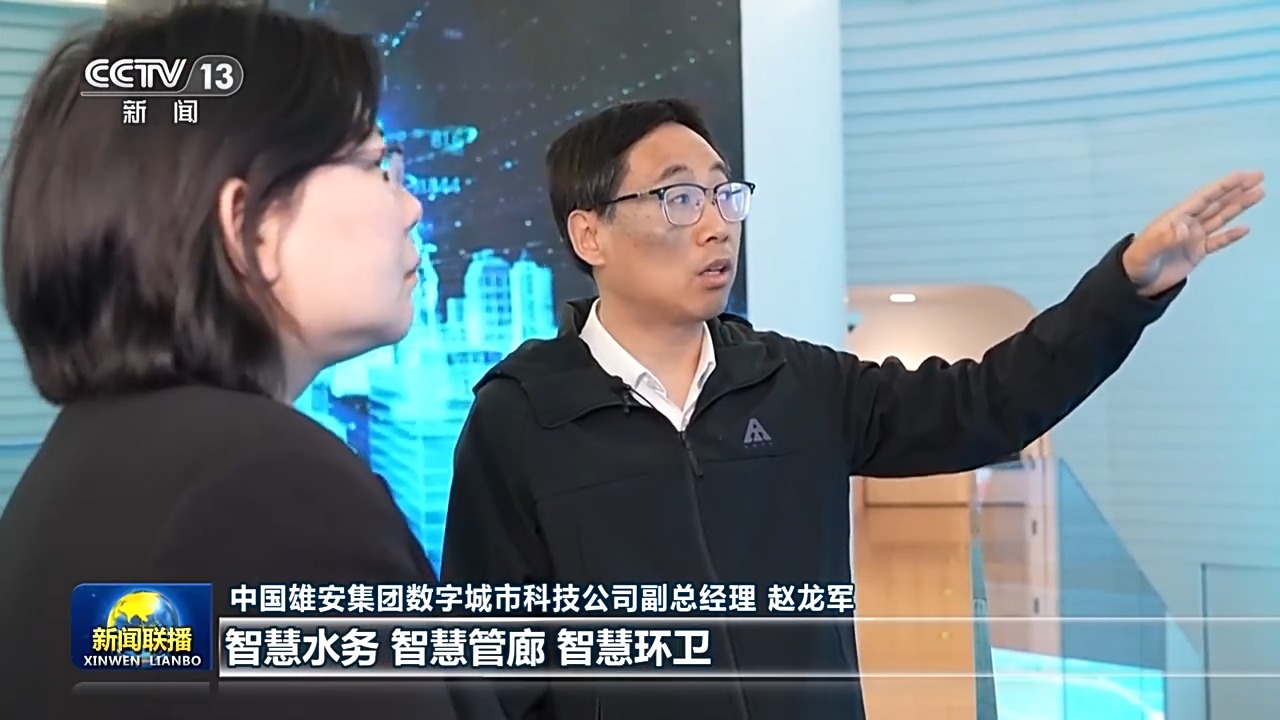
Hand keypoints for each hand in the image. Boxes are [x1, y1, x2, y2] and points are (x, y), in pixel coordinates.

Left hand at [1122, 170, 1265, 296]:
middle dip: (1237, 189)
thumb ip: (1165, 238)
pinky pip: (1217, 241)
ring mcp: (1192, 238)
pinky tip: (1245, 228)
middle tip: (1258, 176)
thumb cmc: (1135, 263)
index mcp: (1175, 218)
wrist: (1133, 283)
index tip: (1242, 175)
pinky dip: (1231, 235)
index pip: (1204, 198)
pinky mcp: (1196, 252)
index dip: (1223, 186)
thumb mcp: (1146, 251)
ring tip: (1258, 193)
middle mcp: (1186, 224)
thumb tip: (1184, 228)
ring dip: (1239, 205)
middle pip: (1216, 202)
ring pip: (1221, 217)